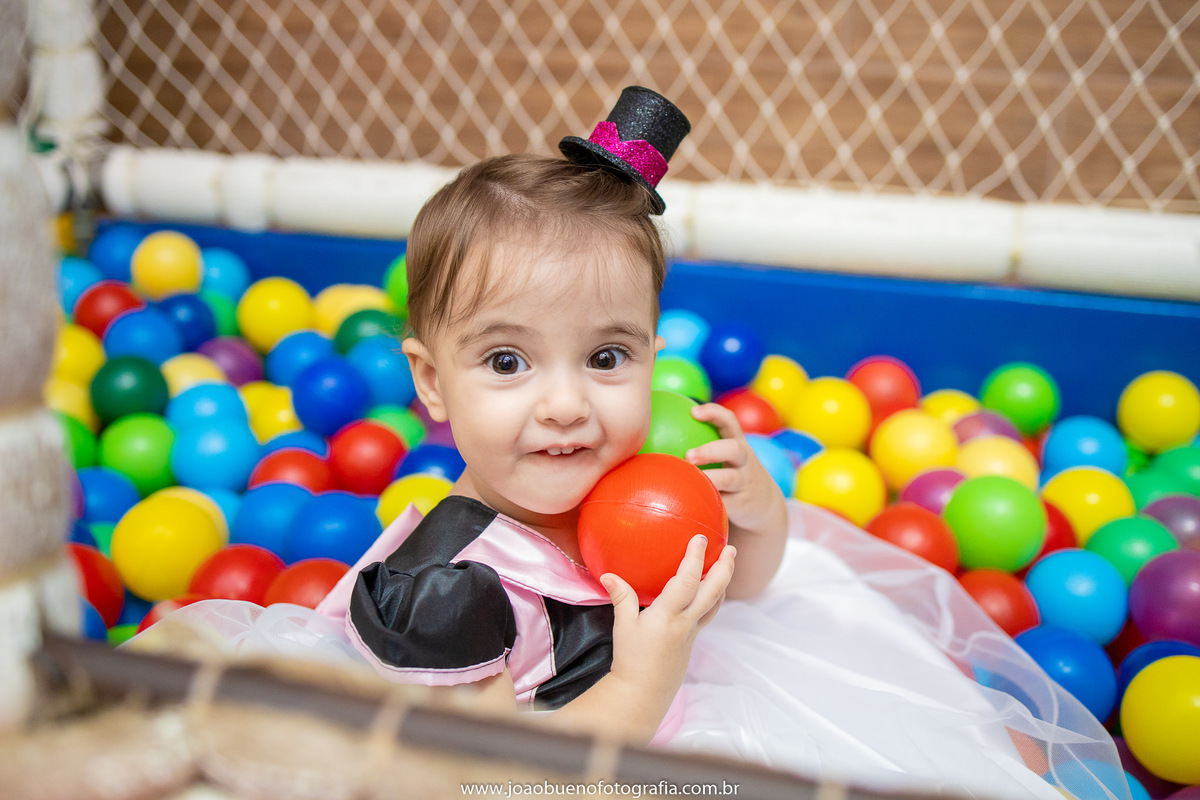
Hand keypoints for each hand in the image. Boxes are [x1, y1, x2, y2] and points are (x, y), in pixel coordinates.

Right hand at [602, 534, 735, 697]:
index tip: (701, 538)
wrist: (644, 693)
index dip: (695, 558)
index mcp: (668, 616)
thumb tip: (609, 575)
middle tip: (731, 548)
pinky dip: (713, 597)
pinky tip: (710, 590)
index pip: (687, 581)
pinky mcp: (692, 639)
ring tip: (727, 563)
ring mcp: (692, 632)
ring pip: (715, 603)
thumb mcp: (623, 626)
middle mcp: (685, 622)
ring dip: (723, 581)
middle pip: (713, 591)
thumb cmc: (631, 660)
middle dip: (725, 568)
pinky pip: (708, 613)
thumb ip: (621, 598)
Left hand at [684, 402, 786, 533]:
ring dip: (709, 478)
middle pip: (733, 449)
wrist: (765, 505)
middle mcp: (743, 461)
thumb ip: (702, 445)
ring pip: (730, 479)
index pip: (729, 422)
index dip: (714, 413)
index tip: (693, 411)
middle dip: (711, 450)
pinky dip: (708, 504)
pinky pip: (724, 504)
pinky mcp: (742, 504)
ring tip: (689, 481)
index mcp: (737, 444)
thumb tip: (653, 431)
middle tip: (688, 455)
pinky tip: (686, 505)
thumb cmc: (731, 473)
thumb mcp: (725, 457)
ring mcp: (744, 483)